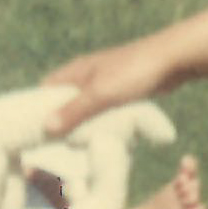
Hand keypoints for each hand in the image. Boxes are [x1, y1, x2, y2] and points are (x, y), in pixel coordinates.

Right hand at [41, 36, 173, 136]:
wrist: (173, 60)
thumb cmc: (134, 72)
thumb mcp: (101, 94)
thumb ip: (74, 111)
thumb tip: (47, 127)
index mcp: (76, 71)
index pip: (46, 90)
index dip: (38, 109)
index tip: (34, 132)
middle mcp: (86, 76)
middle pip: (65, 102)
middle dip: (62, 121)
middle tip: (57, 147)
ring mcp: (105, 84)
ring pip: (86, 108)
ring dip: (83, 125)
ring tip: (78, 148)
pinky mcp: (121, 92)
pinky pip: (104, 111)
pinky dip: (102, 124)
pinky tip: (103, 139)